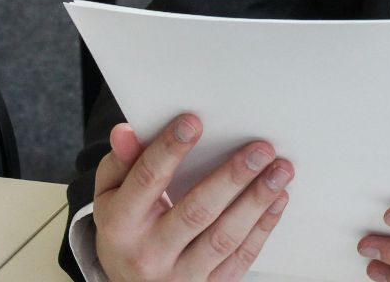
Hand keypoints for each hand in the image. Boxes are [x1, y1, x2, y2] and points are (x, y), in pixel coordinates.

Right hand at [92, 113, 293, 281]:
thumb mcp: (110, 196)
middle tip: (260, 149)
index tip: (194, 122)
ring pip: (224, 238)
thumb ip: (121, 162)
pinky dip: (262, 227)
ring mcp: (180, 276)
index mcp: (120, 225)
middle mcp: (149, 254)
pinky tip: (276, 199)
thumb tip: (127, 131)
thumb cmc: (124, 230)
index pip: (147, 181)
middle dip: (232, 177)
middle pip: (196, 211)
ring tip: (280, 170)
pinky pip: (241, 258)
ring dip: (257, 201)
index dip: (169, 150)